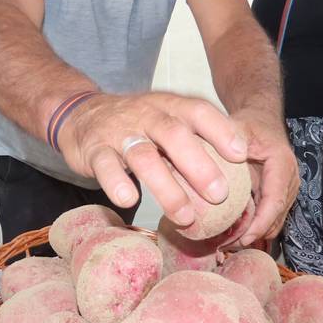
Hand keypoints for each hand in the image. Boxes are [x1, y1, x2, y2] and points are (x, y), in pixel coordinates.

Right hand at [58, 92, 248, 227]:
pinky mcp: (94, 150)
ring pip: (143, 156)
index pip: (198, 111)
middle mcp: (145, 115)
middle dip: (199, 166)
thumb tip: (240, 171)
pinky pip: (105, 165)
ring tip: (185, 216)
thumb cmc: (135, 124)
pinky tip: (129, 200)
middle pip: (174, 135)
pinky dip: (117, 182)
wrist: (80, 114)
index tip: (242, 154)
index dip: (221, 130)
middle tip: (220, 195)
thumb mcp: (165, 120)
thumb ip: (195, 139)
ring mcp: (119, 132)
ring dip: (166, 187)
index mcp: (168, 106)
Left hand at [228, 111, 298, 245]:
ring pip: (274, 223)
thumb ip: (229, 138)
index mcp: (282, 165)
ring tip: (226, 244)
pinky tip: (232, 235)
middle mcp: (289, 181)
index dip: (260, 223)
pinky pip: (269, 219)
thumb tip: (217, 154)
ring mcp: (286, 191)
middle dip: (253, 235)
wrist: (262, 121)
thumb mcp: (239, 126)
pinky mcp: (277, 197)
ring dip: (253, 235)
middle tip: (225, 246)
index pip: (275, 201)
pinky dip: (254, 229)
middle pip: (276, 218)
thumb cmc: (251, 124)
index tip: (243, 239)